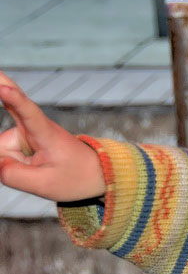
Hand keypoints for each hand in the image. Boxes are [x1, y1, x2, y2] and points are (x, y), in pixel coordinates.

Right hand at [0, 71, 105, 201]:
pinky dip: (9, 160)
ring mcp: (24, 132)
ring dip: (13, 165)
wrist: (93, 172)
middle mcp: (32, 127)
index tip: (4, 88)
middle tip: (38, 157)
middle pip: (2, 145)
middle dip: (9, 159)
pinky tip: (29, 161)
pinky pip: (4, 152)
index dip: (14, 100)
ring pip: (3, 152)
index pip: (28, 113)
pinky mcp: (20, 138)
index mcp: (46, 133)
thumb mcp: (46, 185)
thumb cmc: (75, 177)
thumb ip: (14, 175)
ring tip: (39, 171)